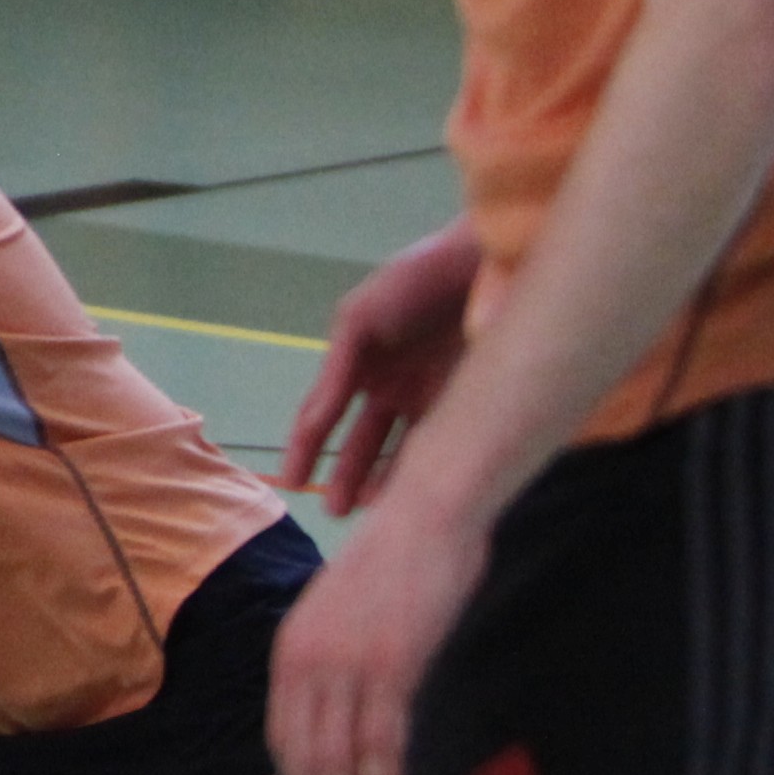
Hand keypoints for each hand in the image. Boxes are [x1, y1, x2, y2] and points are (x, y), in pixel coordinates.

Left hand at [264, 492, 487, 774]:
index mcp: (292, 650)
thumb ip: (330, 659)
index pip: (284, 737)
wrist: (428, 516)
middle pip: (311, 758)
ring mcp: (351, 666)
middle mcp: (311, 663)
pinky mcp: (396, 667)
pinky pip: (387, 744)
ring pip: (346, 761)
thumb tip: (339, 710)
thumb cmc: (394, 561)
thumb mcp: (338, 611)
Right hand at [280, 224, 479, 512]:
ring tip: (376, 512)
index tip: (290, 481)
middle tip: (336, 512)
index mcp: (355, 363)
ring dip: (384, 481)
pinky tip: (420, 491)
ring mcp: (426, 396)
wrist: (483, 262)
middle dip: (345, 476)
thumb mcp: (361, 318)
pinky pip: (440, 443)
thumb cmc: (413, 282)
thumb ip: (338, 369)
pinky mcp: (464, 400)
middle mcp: (387, 385)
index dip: (304, 447)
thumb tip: (315, 418)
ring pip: (399, 450)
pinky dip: (426, 468)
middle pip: (360, 441)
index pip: (322, 415)